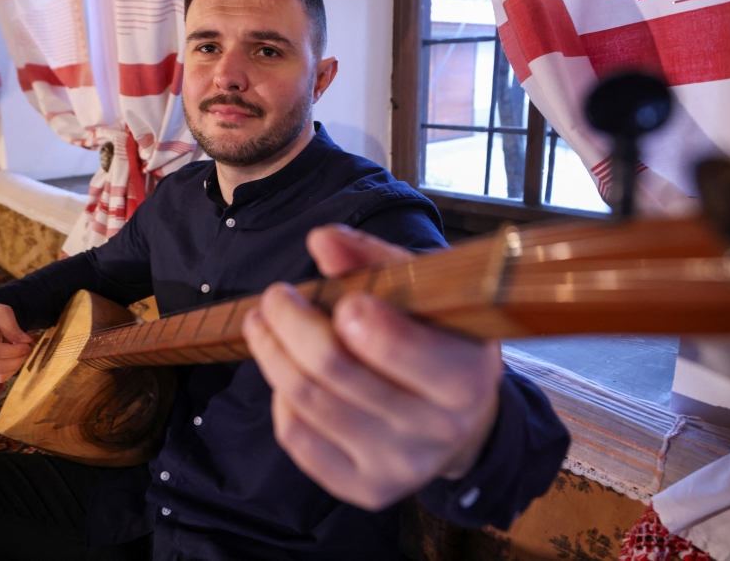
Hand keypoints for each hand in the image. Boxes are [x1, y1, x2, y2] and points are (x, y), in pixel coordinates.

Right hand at [0, 297, 32, 381]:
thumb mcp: (2, 312)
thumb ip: (13, 328)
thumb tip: (27, 342)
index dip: (14, 351)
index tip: (27, 344)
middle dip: (17, 360)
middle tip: (29, 349)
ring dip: (15, 367)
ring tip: (23, 354)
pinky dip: (10, 371)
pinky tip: (15, 359)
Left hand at [243, 224, 502, 510]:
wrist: (462, 417)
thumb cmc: (440, 338)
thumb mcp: (427, 290)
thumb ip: (376, 260)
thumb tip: (322, 241)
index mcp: (466, 376)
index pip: (389, 345)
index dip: (348, 313)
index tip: (335, 294)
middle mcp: (438, 430)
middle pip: (331, 372)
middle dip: (289, 323)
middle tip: (275, 296)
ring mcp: (400, 467)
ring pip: (305, 404)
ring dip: (272, 354)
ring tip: (263, 323)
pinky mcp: (364, 489)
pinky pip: (297, 439)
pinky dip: (281, 399)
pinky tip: (289, 374)